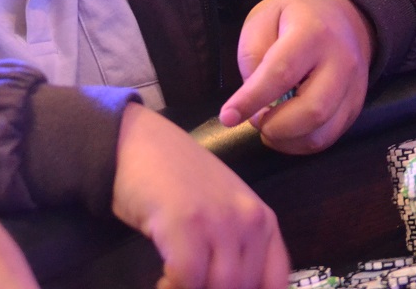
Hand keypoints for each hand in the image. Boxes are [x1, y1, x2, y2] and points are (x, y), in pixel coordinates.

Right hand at [111, 104, 289, 288]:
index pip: (276, 282)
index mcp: (264, 221)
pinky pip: (187, 279)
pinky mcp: (185, 222)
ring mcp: (219, 219)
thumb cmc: (178, 179)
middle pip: (242, 288)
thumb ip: (238, 247)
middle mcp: (250, 220)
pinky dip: (172, 287)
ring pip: (218, 288)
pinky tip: (163, 280)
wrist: (139, 141)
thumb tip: (237, 286)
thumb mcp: (222, 210)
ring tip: (174, 284)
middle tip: (191, 284)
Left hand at [218, 0, 373, 154]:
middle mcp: (340, 62)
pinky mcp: (355, 106)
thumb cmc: (295, 17)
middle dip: (274, 126)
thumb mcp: (263, 18)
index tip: (228, 117)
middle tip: (255, 118)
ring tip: (269, 124)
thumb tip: (253, 98)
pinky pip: (329, 138)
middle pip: (311, 111)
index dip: (251, 100)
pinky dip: (300, 143)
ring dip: (287, 140)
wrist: (343, 15)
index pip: (281, 72)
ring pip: (322, 133)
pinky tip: (285, 131)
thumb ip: (253, 54)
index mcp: (312, 33)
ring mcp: (353, 87)